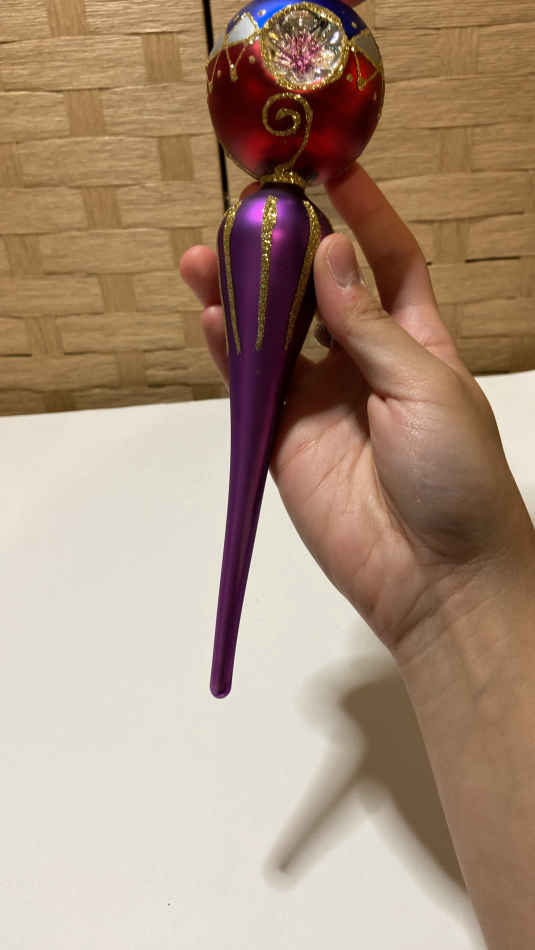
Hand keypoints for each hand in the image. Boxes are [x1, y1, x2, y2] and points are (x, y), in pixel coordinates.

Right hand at [180, 162, 534, 659]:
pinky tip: (211, 315)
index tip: (335, 170)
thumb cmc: (456, 474)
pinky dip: (229, 352)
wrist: (434, 573)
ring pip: (274, 334)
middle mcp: (364, 362)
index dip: (366, 214)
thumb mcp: (424, 387)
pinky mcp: (284, 438)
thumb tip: (331, 253)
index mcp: (417, 340)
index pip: (389, 260)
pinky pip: (251, 386)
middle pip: (318, 291)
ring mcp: (320, 400)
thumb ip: (369, 325)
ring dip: (243, 295)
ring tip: (207, 254)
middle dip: (286, 250)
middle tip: (252, 212)